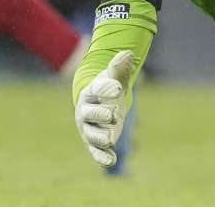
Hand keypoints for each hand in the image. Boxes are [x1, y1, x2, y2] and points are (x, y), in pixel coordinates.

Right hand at [74, 50, 134, 167]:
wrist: (101, 103)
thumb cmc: (109, 88)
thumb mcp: (115, 78)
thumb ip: (120, 68)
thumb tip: (128, 53)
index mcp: (90, 92)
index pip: (97, 88)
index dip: (106, 88)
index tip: (117, 88)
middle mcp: (86, 111)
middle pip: (90, 114)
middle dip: (101, 114)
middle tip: (115, 113)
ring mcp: (89, 128)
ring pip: (91, 135)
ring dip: (100, 137)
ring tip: (111, 139)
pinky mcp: (94, 143)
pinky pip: (96, 152)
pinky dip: (102, 157)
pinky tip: (112, 160)